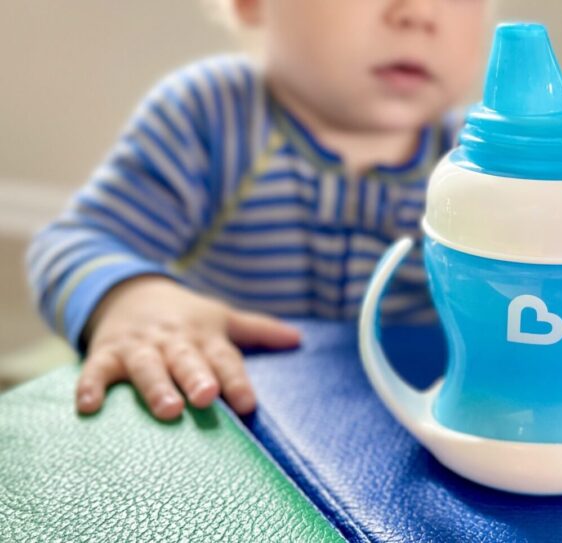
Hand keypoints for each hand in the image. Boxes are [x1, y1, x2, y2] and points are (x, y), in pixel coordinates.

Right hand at [76, 276, 300, 419]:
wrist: (129, 291)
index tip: (248, 405)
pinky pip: (96, 370)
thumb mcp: (221, 317)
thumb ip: (259, 330)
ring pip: (147, 367)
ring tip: (168, 410)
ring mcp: (139, 347)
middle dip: (197, 378)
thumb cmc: (185, 316)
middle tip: (207, 397)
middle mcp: (173, 342)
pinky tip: (89, 407)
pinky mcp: (106, 353)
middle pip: (187, 360)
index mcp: (204, 337)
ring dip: (156, 387)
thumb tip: (300, 339)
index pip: (225, 359)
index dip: (237, 381)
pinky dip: (91, 386)